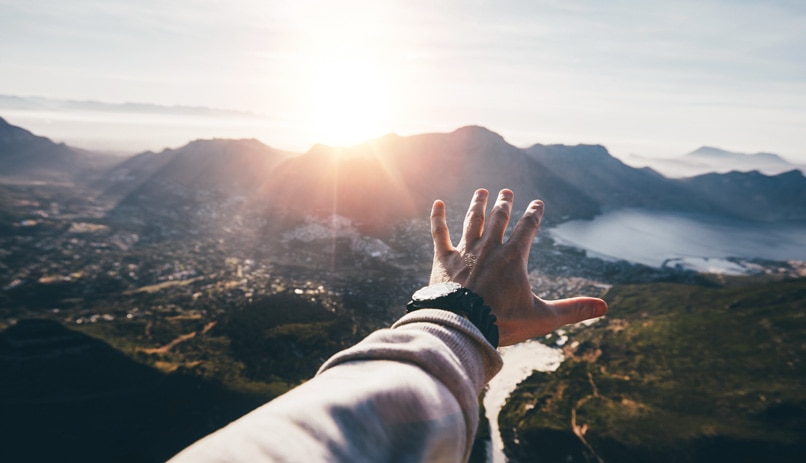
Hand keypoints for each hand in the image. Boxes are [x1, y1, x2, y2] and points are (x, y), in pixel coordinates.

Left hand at [429, 188, 607, 346]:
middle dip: (504, 205)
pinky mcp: (443, 261)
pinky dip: (438, 218)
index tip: (537, 204)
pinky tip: (437, 204)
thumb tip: (604, 307)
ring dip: (478, 205)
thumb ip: (573, 309)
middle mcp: (489, 248)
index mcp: (513, 257)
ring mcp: (464, 252)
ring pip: (473, 221)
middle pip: (499, 219)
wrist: (462, 326)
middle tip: (506, 192)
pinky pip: (440, 234)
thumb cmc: (502, 323)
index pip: (528, 228)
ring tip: (481, 192)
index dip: (534, 214)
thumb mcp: (542, 318)